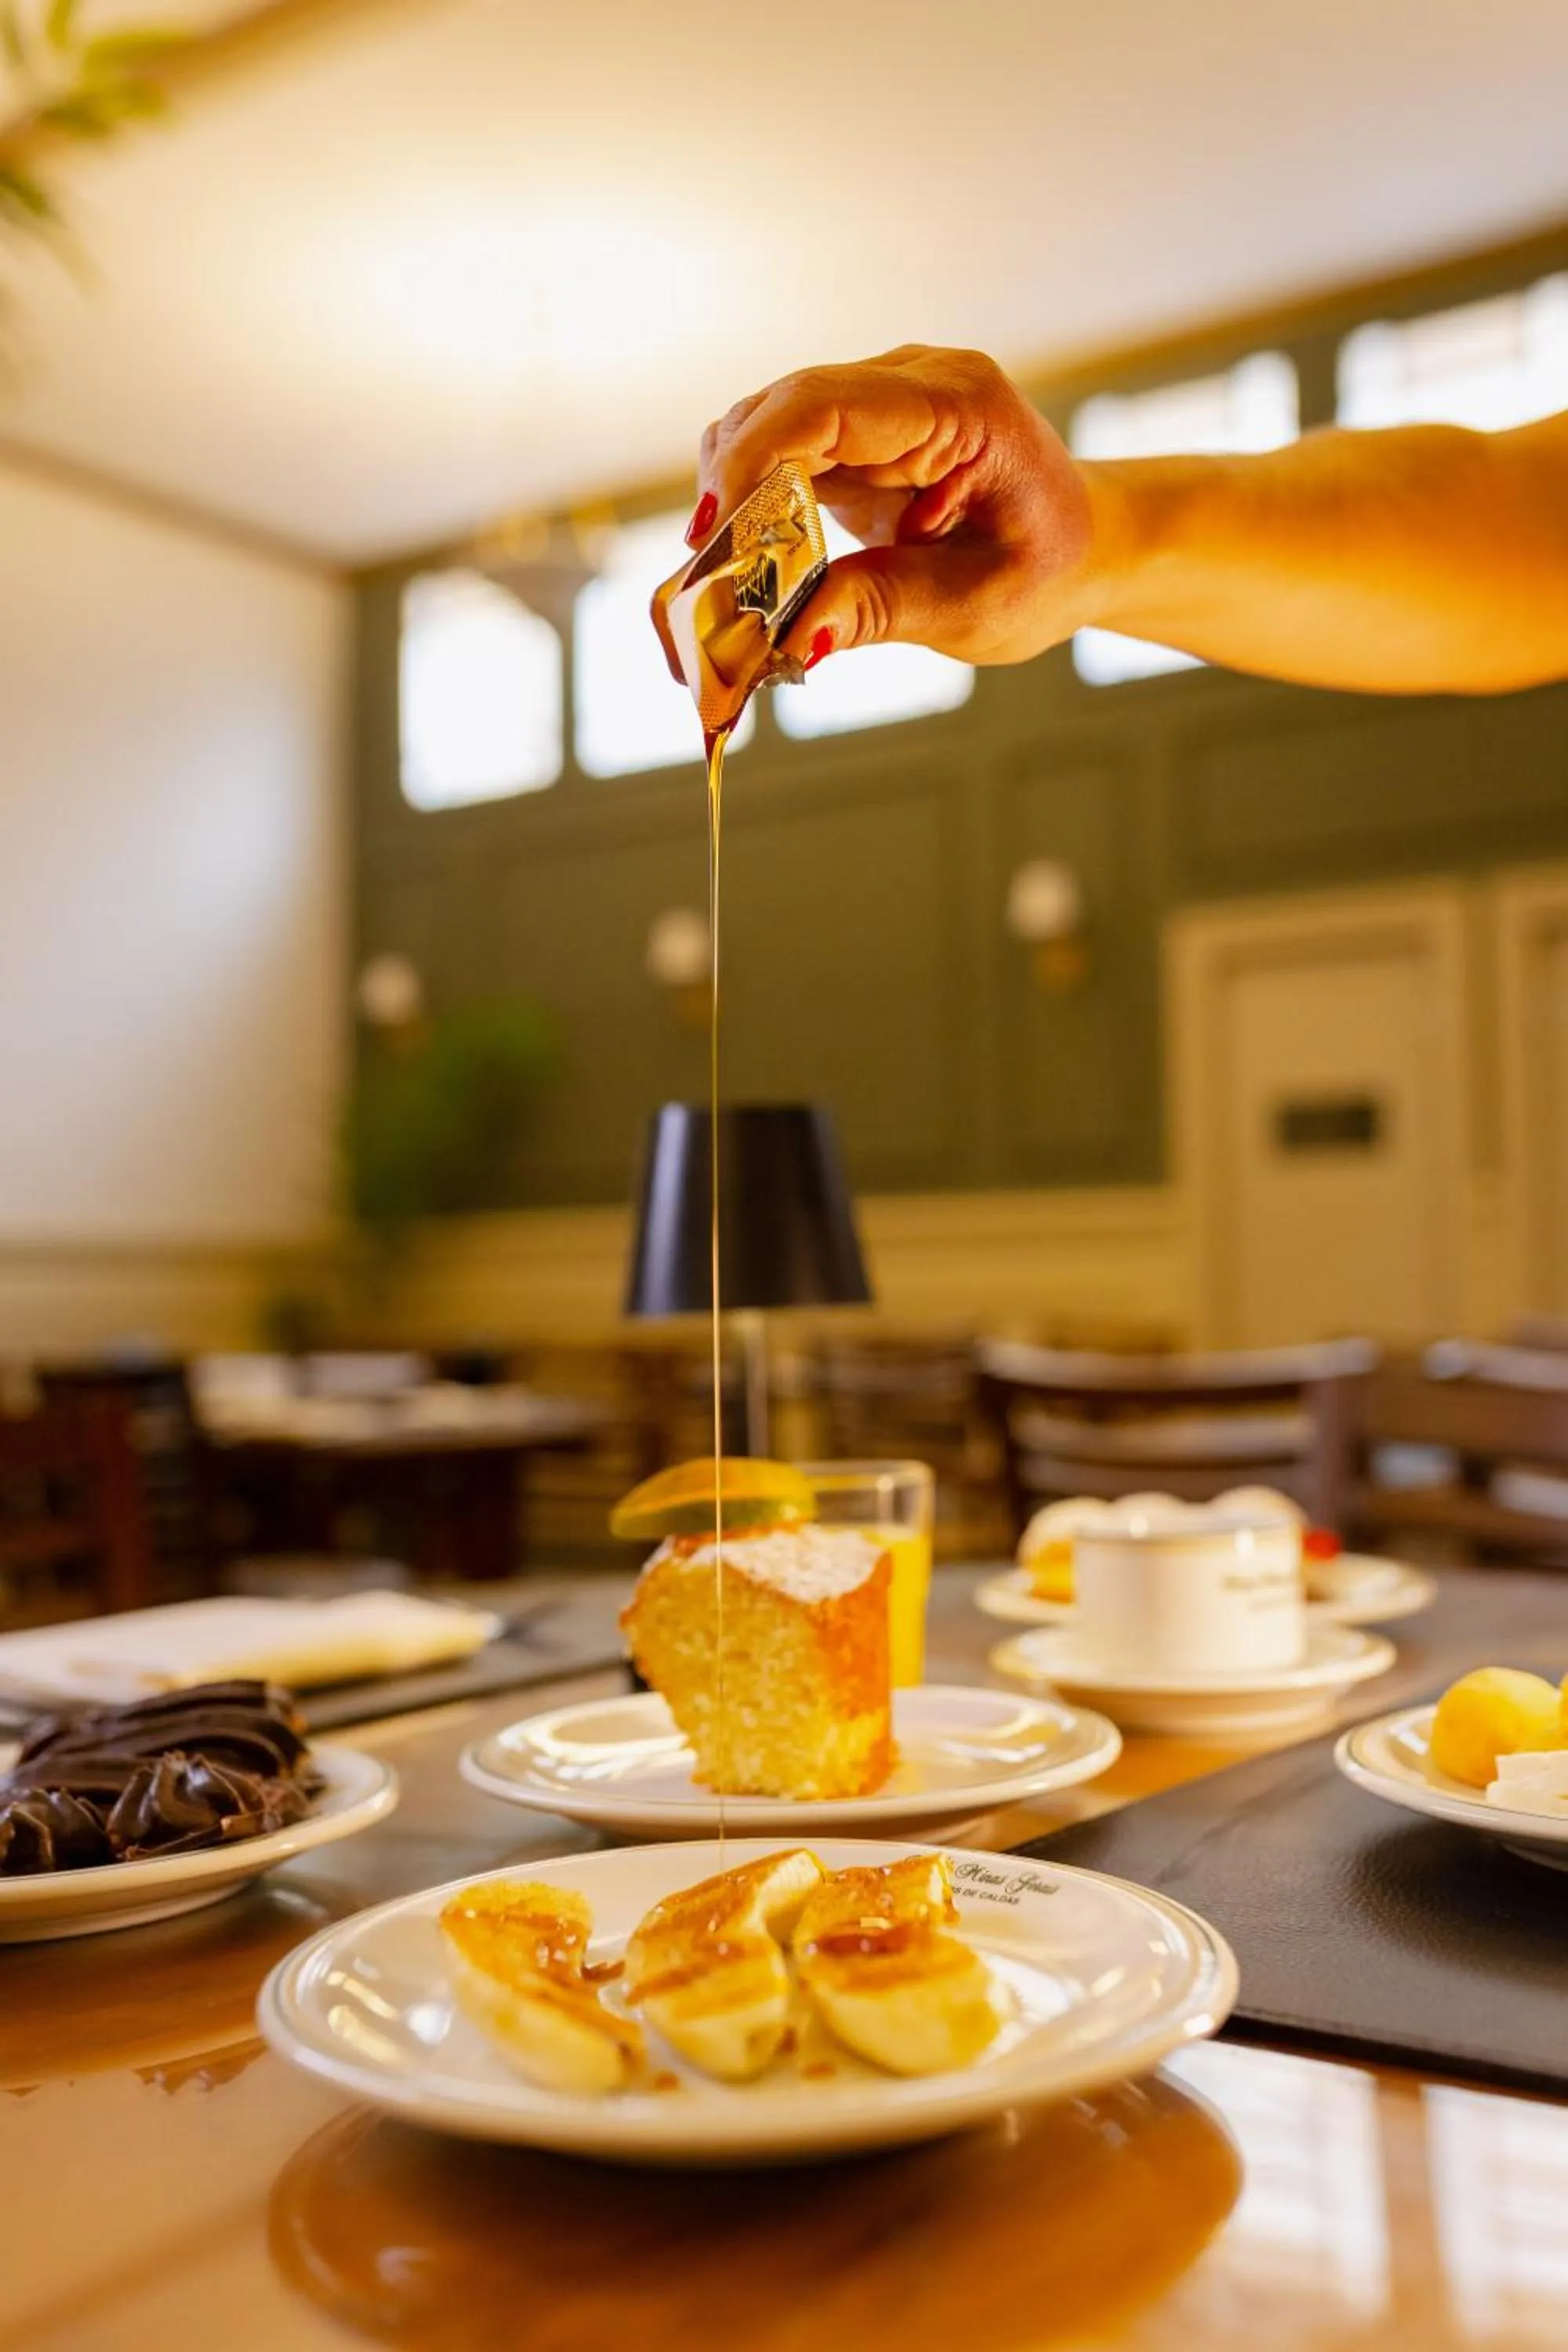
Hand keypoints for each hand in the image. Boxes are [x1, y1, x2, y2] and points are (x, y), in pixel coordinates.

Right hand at [686, 345, 1101, 670]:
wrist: (1087, 547)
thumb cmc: (1049, 570)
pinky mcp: (854, 436)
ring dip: (731, 505)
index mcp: (958, 405)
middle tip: (700, 583)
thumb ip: (882, 610)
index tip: (711, 535)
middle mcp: (909, 383)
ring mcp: (878, 404)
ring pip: (764, 429)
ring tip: (720, 585)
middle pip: (779, 411)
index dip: (751, 462)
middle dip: (727, 494)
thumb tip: (793, 637)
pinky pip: (779, 456)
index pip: (822, 405)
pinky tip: (746, 567)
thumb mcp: (977, 604)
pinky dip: (751, 510)